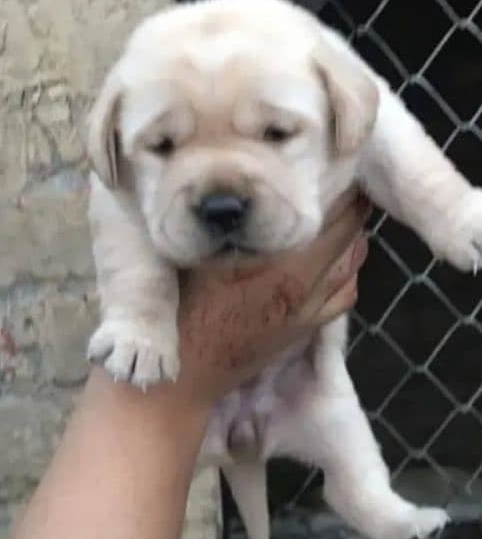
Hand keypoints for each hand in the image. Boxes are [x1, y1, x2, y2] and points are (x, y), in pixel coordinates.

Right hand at [175, 188, 370, 409]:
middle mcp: (301, 287)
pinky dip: (349, 274)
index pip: (326, 218)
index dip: (339, 190)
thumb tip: (241, 189)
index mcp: (276, 265)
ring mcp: (307, 312)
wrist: (185, 373)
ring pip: (352, 268)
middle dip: (353, 210)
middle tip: (351, 185)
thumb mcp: (197, 257)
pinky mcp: (304, 330)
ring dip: (355, 240)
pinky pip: (344, 297)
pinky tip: (341, 263)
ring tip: (348, 218)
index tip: (338, 166)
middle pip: (347, 239)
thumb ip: (226, 226)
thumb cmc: (183, 309)